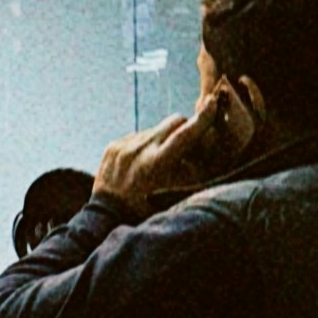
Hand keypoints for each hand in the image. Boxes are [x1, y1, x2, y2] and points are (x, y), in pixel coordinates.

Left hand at [96, 81, 256, 217]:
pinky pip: (136, 137)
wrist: (106, 215)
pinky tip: (140, 164)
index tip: (211, 103)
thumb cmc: (144, 209)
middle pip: (173, 122)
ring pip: (155, 129)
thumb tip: (199, 152)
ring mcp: (124, 145)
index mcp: (157, 163)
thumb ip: (188, 171)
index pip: (185, 134)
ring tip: (158, 162)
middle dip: (185, 127)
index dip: (202, 118)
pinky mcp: (113, 146)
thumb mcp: (172, 194)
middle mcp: (140, 149)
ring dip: (163, 139)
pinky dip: (144, 146)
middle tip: (187, 143)